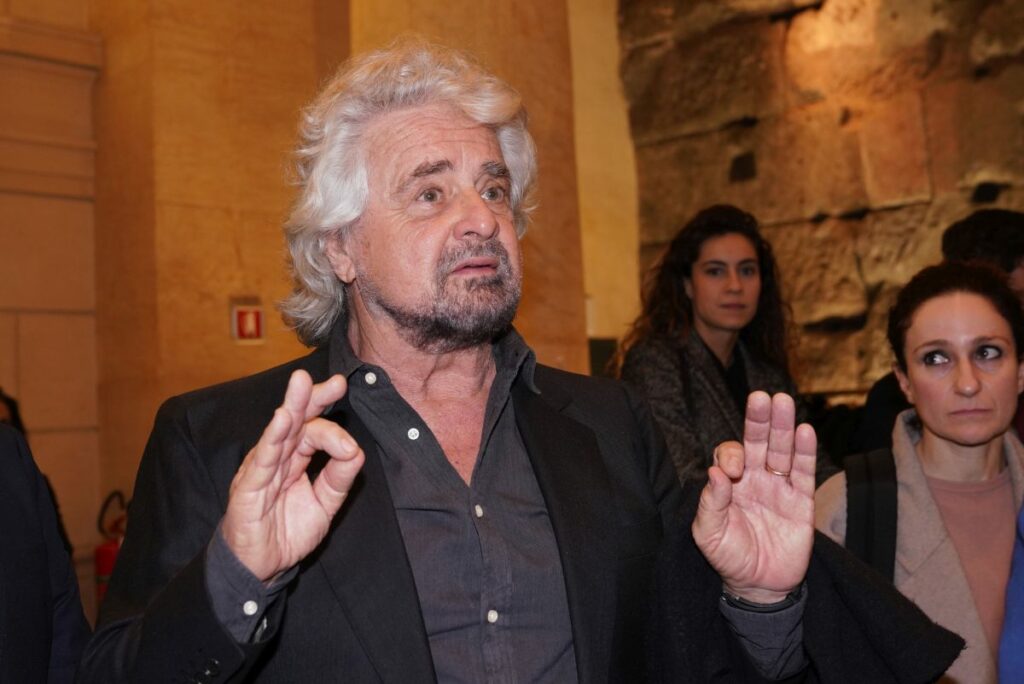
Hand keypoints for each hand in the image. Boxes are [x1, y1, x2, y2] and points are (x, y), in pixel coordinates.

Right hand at [222, 370, 363, 581]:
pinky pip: (262, 460)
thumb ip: (339, 478)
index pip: (313, 429)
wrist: (260, 568)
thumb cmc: (287, 532)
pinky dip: (272, 438)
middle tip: (336, 381)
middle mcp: (278, 458)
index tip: (349, 441)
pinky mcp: (248, 488)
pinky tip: (281, 419)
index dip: (332, 423)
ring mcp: (261, 470)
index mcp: (295, 458)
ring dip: (292, 407)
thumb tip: (355, 451)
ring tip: (303, 383)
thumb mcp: (325, 504)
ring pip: (279, 433)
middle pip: (296, 421)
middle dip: (313, 398)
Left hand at [693, 391, 814, 603]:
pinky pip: (803, 472)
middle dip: (759, 420)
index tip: (735, 470)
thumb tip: (715, 473)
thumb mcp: (708, 534)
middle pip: (757, 441)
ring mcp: (778, 487)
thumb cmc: (729, 557)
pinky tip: (805, 431)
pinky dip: (805, 452)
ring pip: (782, 450)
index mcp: (729, 482)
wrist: (759, 586)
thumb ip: (709, 504)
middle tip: (762, 397)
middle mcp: (754, 478)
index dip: (731, 455)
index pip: (730, 455)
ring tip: (783, 402)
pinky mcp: (801, 501)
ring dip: (783, 427)